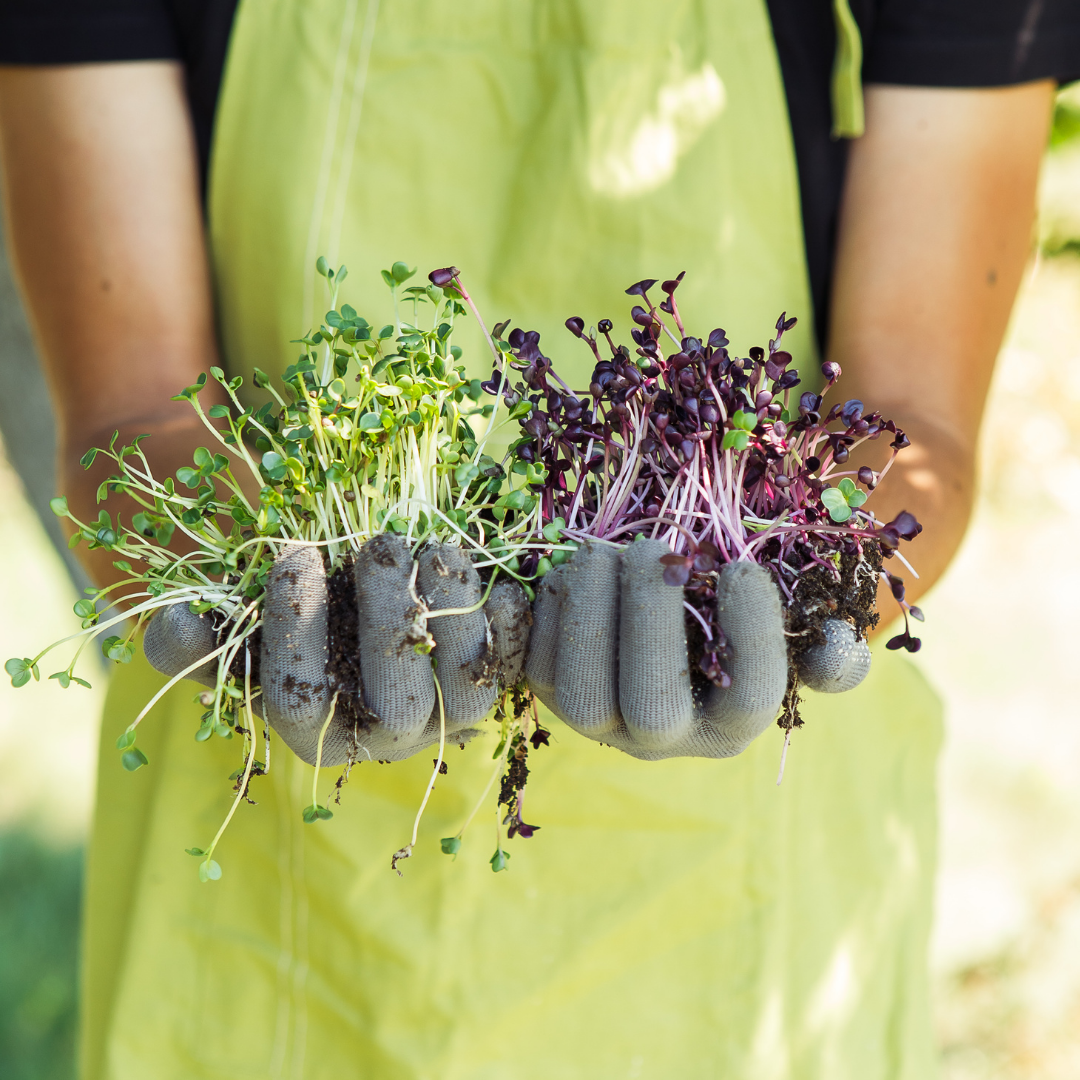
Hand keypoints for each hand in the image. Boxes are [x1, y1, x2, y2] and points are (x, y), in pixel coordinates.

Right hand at [143, 535, 530, 763]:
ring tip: (435, 547)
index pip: (302, 699)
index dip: (295, 631)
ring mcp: (450, 716)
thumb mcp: (239, 635)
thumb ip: (198, 641)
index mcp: (319, 730)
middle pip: (395, 700)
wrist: (366, 617)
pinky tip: (504, 583)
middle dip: (388, 619)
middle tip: (379, 545)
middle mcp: (388, 736)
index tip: (293, 555)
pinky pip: (518, 667)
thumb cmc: (297, 625)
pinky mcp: (496, 684)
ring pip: (466, 688)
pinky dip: (514, 626)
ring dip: (455, 616)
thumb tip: (169, 626)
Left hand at [524, 539, 869, 759]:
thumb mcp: (784, 627)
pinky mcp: (548, 690)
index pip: (750, 697)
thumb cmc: (728, 618)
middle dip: (651, 622)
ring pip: (581, 698)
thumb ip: (825, 646)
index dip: (752, 637)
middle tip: (655, 549)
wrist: (658, 620)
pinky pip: (533, 667)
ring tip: (603, 552)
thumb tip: (837, 654)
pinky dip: (535, 619)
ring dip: (588, 616)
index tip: (741, 568)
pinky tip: (550, 574)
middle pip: (652, 709)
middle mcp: (663, 735)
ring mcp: (600, 719)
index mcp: (730, 719)